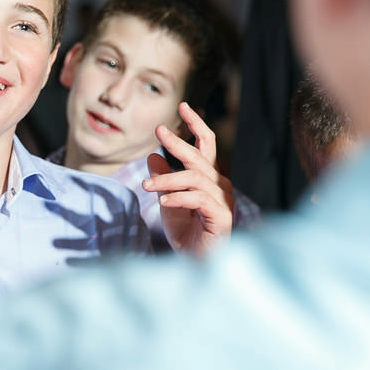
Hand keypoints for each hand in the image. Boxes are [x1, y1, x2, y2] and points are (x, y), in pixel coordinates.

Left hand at [142, 102, 233, 255]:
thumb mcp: (167, 200)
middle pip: (199, 157)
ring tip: (146, 185)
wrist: (195, 263)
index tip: (183, 106)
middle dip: (178, 142)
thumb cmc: (185, 233)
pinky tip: (162, 202)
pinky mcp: (222, 217)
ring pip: (194, 178)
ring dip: (167, 179)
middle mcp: (220, 185)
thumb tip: (152, 155)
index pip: (206, 144)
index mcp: (209, 178)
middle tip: (159, 130)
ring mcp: (224, 201)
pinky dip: (178, 198)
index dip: (196, 124)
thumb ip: (163, 178)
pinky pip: (198, 199)